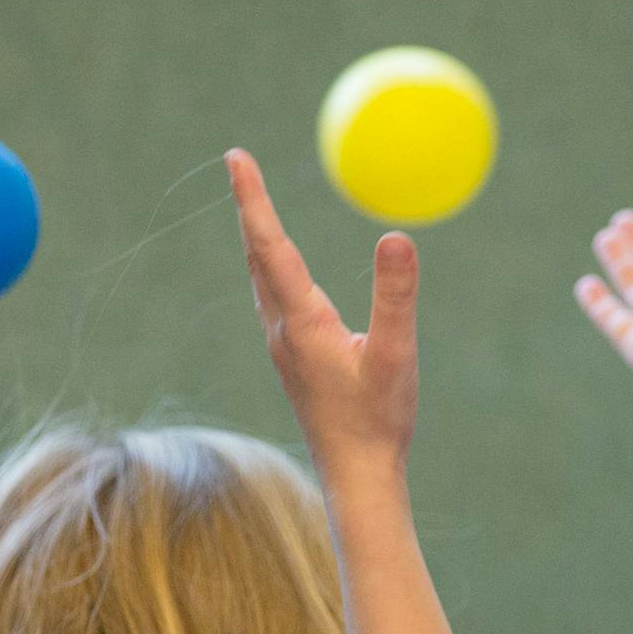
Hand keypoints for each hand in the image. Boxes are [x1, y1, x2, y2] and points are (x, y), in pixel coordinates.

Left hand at [227, 149, 417, 480]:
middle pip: (257, 257)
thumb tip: (396, 236)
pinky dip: (271, 271)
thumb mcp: (395, 355)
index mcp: (303, 323)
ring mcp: (285, 351)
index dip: (253, 197)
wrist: (356, 478)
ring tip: (253, 209)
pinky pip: (274, 303)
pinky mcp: (295, 365)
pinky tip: (280, 274)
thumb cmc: (378, 422)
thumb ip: (395, 297)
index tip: (236, 155)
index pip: (272, 245)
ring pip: (261, 282)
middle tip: (240, 166)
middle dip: (250, 209)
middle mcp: (283, 333)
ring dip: (257, 241)